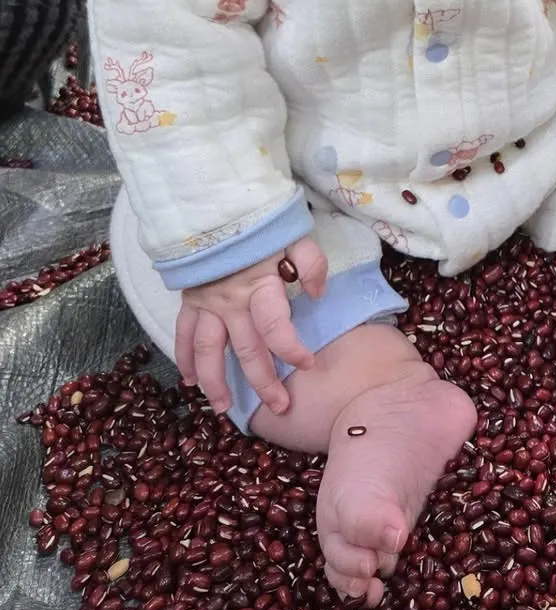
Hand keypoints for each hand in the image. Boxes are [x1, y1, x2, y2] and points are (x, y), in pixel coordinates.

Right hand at [175, 237, 327, 416]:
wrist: (214, 200)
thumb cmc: (260, 220)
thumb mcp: (295, 233)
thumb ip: (311, 263)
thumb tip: (318, 295)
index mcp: (260, 285)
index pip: (276, 327)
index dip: (291, 349)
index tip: (307, 364)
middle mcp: (231, 301)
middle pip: (246, 350)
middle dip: (263, 382)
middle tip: (279, 407)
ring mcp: (207, 303)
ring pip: (209, 351)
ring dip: (216, 382)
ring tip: (224, 408)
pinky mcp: (190, 299)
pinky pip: (184, 333)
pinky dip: (184, 357)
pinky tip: (189, 378)